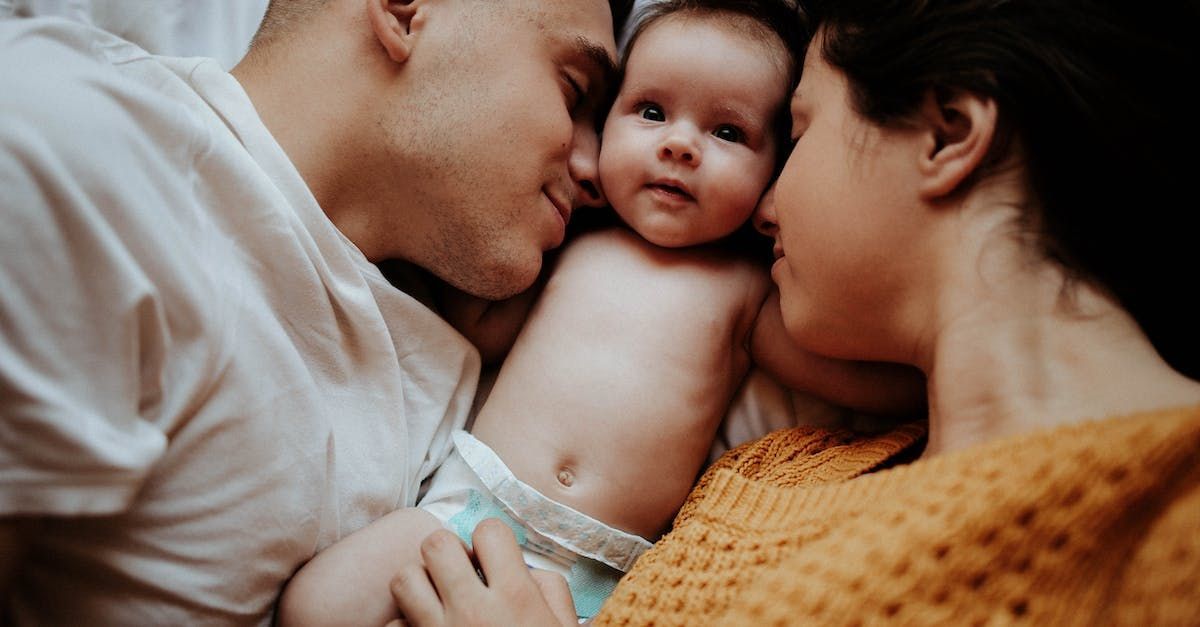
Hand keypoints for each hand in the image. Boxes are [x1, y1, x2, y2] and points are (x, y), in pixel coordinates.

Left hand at [387, 518, 575, 625]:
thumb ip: (551, 591)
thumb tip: (527, 569)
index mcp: (515, 597)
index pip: (488, 531)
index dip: (491, 540)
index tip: (495, 557)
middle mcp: (471, 609)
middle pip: (436, 544)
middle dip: (449, 552)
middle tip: (461, 572)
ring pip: (404, 579)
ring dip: (420, 584)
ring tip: (437, 599)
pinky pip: (393, 626)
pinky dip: (404, 626)